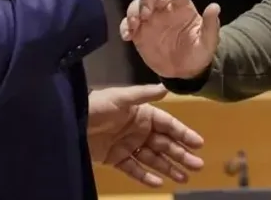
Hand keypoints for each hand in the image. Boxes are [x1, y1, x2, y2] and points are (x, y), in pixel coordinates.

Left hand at [87, 84, 204, 186]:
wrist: (72, 121)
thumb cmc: (98, 106)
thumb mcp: (122, 97)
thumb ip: (144, 94)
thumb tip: (166, 88)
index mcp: (143, 114)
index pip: (168, 125)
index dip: (183, 133)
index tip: (199, 144)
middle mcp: (139, 130)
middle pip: (165, 144)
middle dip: (181, 154)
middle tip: (197, 166)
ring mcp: (128, 145)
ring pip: (153, 158)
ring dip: (168, 167)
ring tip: (184, 178)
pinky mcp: (116, 159)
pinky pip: (134, 169)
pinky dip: (146, 176)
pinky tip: (158, 183)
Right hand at [120, 0, 220, 78]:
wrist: (185, 73)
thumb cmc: (199, 53)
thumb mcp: (209, 42)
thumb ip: (211, 25)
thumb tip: (215, 7)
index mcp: (182, 7)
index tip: (165, 1)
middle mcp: (164, 9)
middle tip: (147, 13)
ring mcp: (150, 20)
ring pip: (136, 5)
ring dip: (133, 10)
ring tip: (135, 24)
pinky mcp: (139, 33)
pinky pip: (127, 24)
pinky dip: (124, 26)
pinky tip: (127, 36)